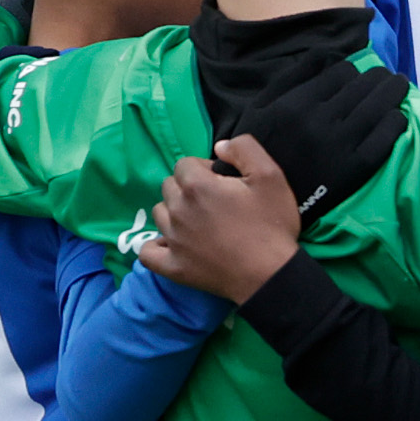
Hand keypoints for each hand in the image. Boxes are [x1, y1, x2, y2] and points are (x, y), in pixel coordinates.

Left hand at [141, 134, 309, 302]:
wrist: (271, 274)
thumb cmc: (272, 225)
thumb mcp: (271, 176)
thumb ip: (244, 149)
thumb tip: (219, 146)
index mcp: (197, 186)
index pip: (184, 164)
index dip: (205, 169)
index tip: (225, 183)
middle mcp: (178, 209)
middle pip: (169, 187)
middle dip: (188, 188)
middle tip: (215, 203)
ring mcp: (172, 239)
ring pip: (160, 213)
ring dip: (175, 212)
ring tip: (199, 222)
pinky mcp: (173, 266)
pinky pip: (147, 252)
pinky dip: (156, 246)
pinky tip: (170, 244)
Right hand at [235, 55, 409, 216]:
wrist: (260, 202)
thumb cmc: (259, 151)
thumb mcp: (260, 108)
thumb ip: (291, 78)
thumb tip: (325, 54)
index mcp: (296, 103)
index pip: (341, 72)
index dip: (351, 71)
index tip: (355, 76)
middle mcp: (320, 120)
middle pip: (363, 85)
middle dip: (378, 77)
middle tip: (387, 76)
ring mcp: (340, 144)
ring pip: (378, 106)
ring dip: (393, 91)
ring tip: (399, 85)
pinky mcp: (356, 167)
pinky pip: (385, 136)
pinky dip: (395, 122)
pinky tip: (397, 116)